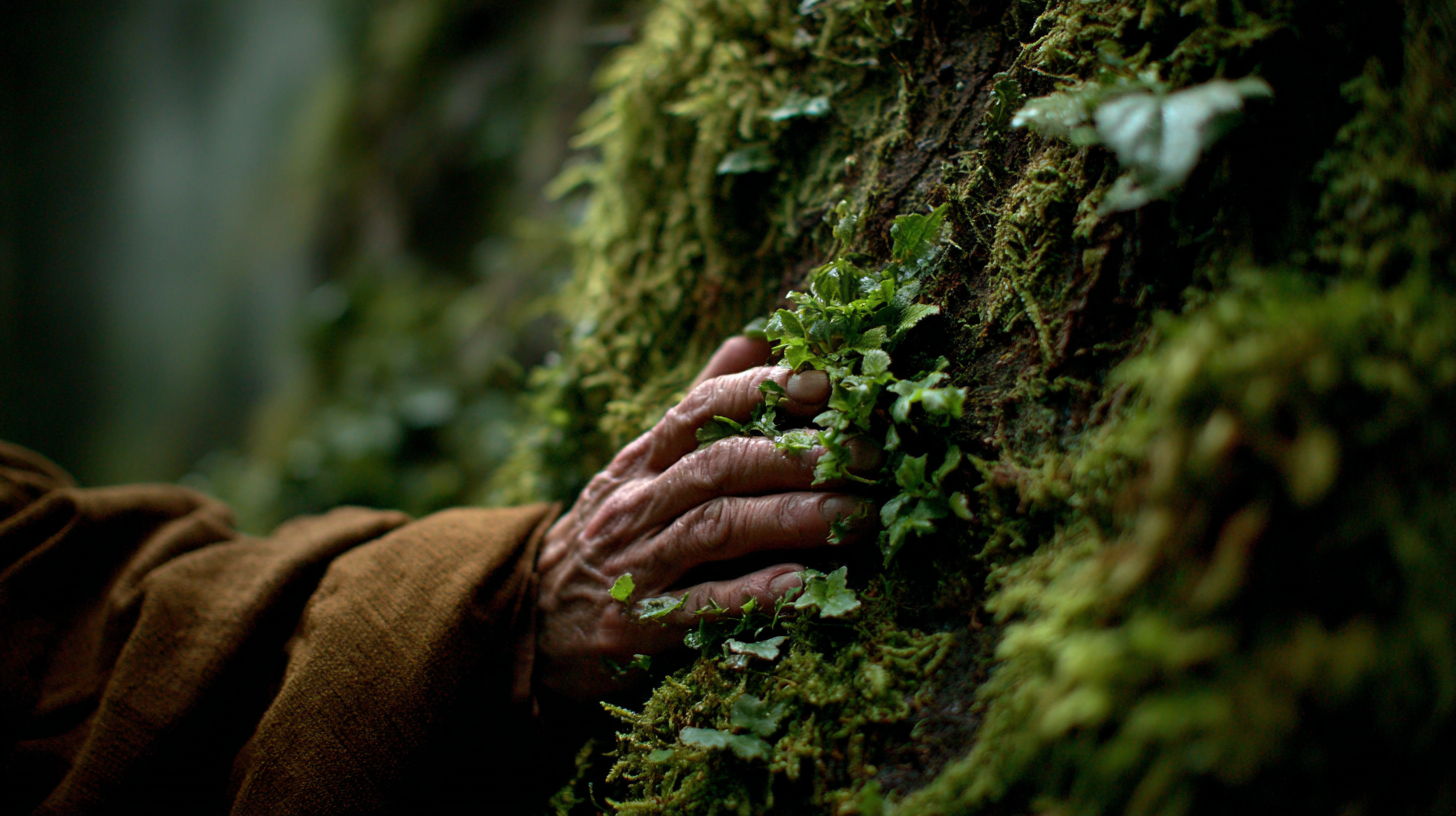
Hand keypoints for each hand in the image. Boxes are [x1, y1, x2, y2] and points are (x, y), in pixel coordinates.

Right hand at [534, 337, 872, 699]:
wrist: (529, 623)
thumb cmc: (609, 536)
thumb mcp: (640, 467)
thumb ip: (698, 406)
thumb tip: (755, 338)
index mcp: (644, 461)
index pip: (700, 410)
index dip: (761, 391)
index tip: (824, 381)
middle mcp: (638, 505)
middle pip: (718, 465)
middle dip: (796, 454)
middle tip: (867, 453)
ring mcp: (636, 566)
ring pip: (716, 528)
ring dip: (792, 517)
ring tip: (857, 515)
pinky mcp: (636, 627)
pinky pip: (701, 607)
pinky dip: (754, 594)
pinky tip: (803, 586)